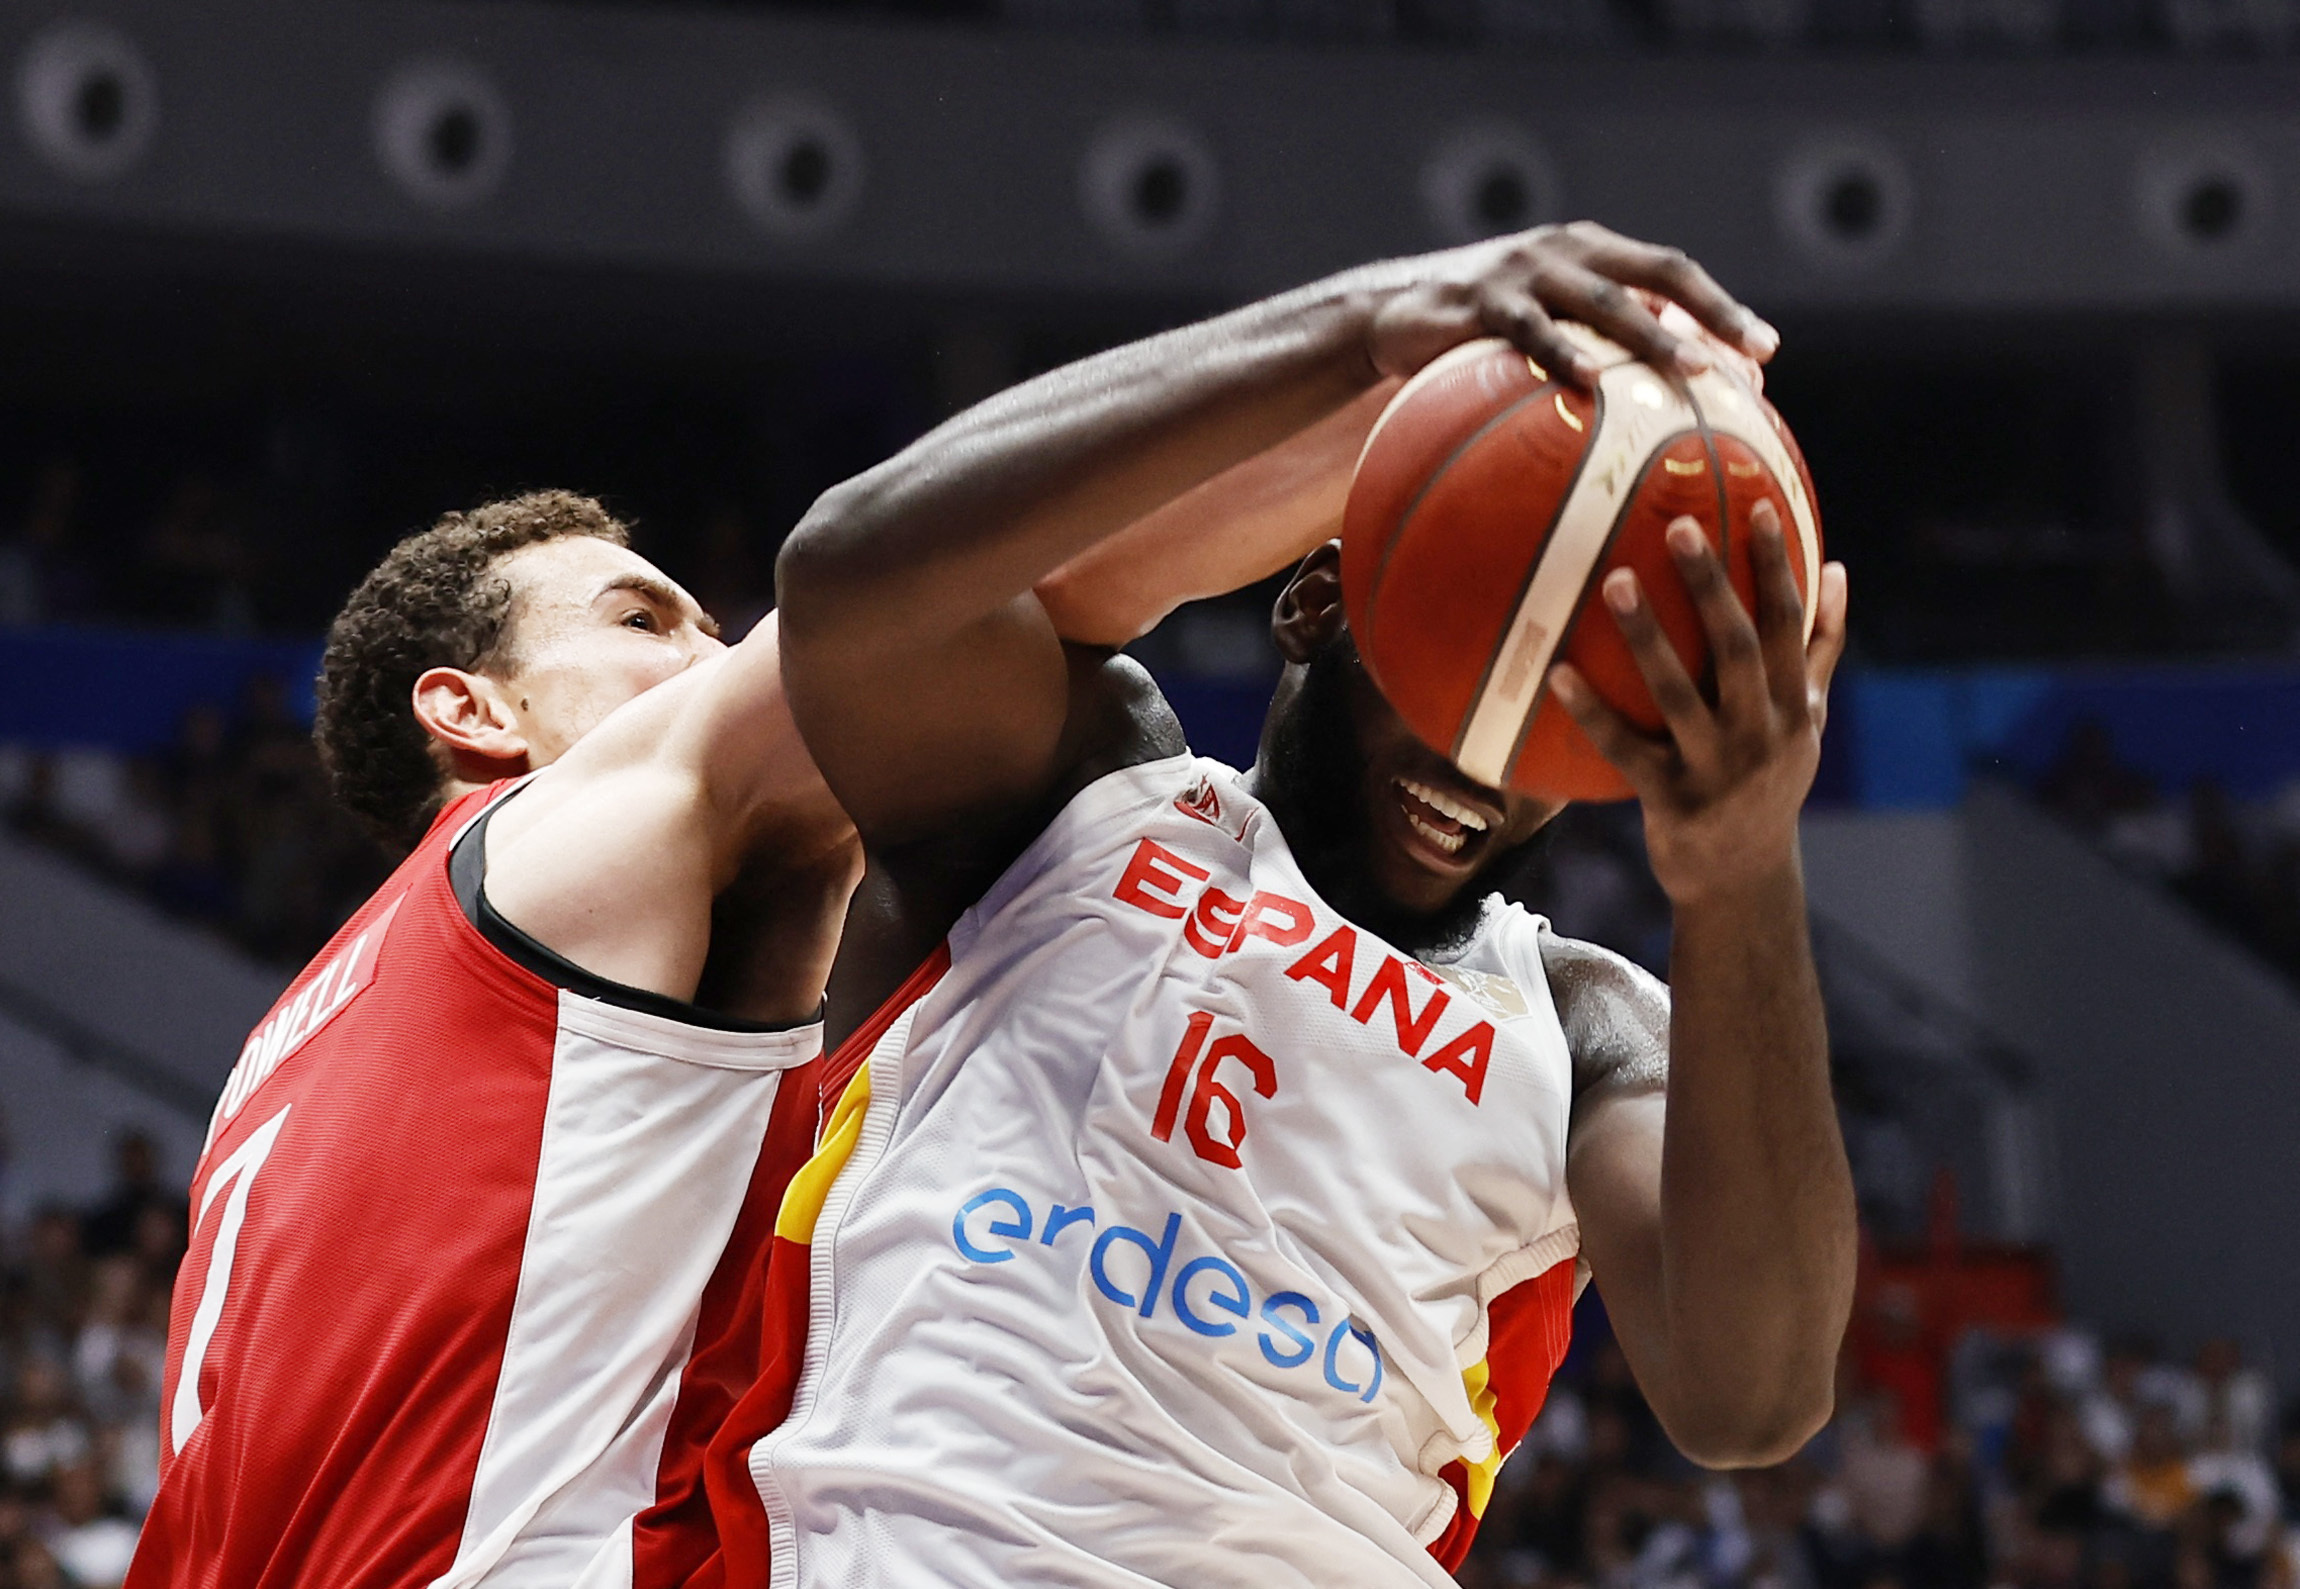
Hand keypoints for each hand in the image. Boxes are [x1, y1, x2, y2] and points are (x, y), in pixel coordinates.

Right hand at [1363, 221, 1778, 388]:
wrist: (1386, 314)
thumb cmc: (1473, 335)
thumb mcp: (1537, 329)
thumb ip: (1589, 349)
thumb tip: (1656, 413)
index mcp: (1589, 251)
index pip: (1670, 272)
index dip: (1722, 305)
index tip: (1767, 350)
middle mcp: (1566, 250)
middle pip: (1656, 274)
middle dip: (1712, 312)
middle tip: (1753, 355)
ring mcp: (1524, 272)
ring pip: (1604, 300)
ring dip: (1654, 335)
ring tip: (1694, 371)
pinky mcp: (1481, 301)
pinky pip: (1531, 330)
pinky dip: (1564, 356)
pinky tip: (1592, 386)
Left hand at [1547, 502, 1849, 906]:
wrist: (1742, 878)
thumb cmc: (1770, 779)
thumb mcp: (1806, 720)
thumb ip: (1821, 648)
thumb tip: (1837, 568)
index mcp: (1796, 707)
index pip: (1791, 624)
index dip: (1777, 566)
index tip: (1758, 507)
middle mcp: (1763, 734)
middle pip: (1741, 648)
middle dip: (1713, 586)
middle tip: (1680, 526)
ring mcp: (1718, 770)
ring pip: (1679, 694)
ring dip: (1646, 637)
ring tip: (1612, 581)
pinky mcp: (1672, 802)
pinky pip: (1625, 750)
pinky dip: (1593, 713)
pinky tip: (1558, 673)